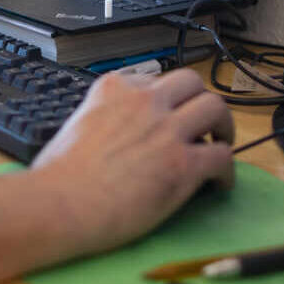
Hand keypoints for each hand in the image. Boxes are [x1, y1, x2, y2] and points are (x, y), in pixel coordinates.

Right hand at [30, 69, 234, 255]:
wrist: (60, 203)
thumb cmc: (56, 175)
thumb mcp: (76, 123)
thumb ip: (101, 117)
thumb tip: (108, 134)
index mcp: (115, 89)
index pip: (155, 80)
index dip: (167, 99)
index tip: (169, 113)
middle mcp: (145, 102)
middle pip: (192, 83)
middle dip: (201, 101)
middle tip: (204, 123)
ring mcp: (167, 131)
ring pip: (215, 109)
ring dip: (223, 127)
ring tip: (221, 144)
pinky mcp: (183, 165)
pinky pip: (222, 157)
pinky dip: (226, 170)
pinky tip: (219, 184)